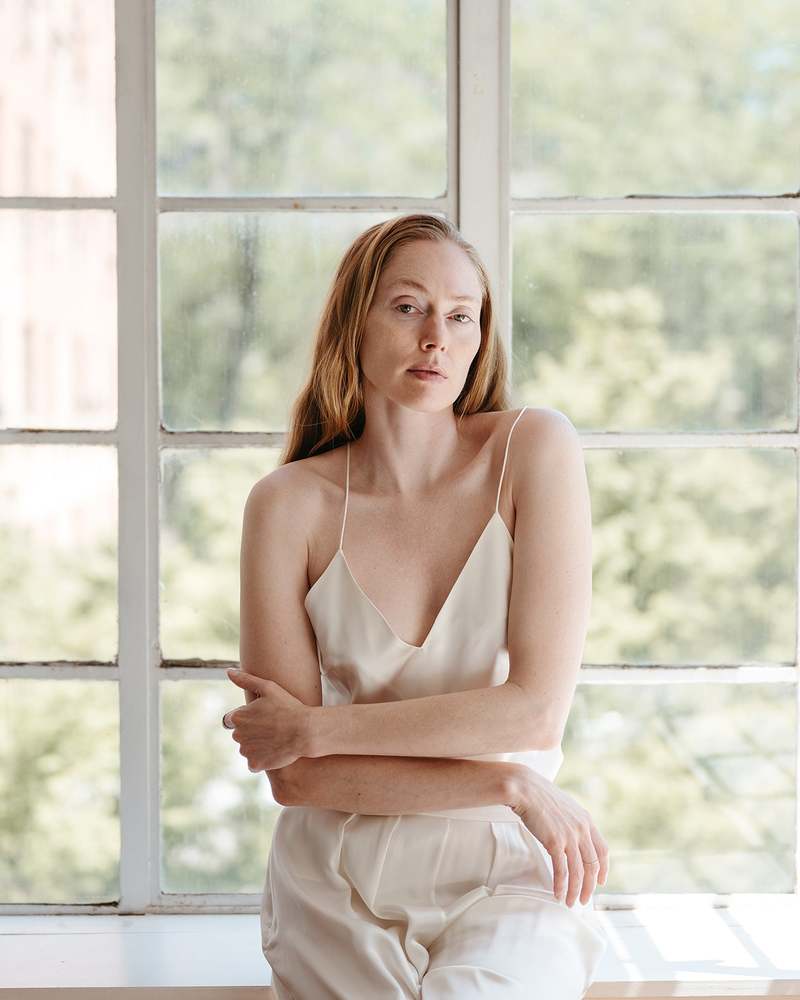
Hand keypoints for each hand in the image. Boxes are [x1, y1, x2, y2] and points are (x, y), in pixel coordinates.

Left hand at [223, 668, 311, 770]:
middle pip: (240, 735)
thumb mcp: (268, 687)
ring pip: (247, 749)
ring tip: (274, 738)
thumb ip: (246, 680)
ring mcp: (246, 751)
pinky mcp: (255, 764)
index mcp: (238, 717)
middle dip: (251, 732)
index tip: (262, 717)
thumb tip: (228, 671)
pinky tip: (274, 750)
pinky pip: (254, 763)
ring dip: (256, 746)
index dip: (248, 718)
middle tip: (271, 727)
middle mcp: (238, 735)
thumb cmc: (288, 707)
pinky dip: (262, 759)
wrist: (304, 731)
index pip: (232, 720)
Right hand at [508, 765, 608, 907]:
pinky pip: (562, 871)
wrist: (525, 788)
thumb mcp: (564, 806)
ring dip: (575, 891)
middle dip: (590, 887)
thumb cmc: (539, 795)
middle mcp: (582, 829)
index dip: (603, 869)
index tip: (600, 881)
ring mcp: (569, 836)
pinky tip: (558, 894)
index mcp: (586, 820)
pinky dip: (561, 885)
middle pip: (592, 865)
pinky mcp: (555, 842)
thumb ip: (572, 821)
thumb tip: (571, 834)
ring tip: (570, 902)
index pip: (603, 850)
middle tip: (584, 900)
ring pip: (578, 872)